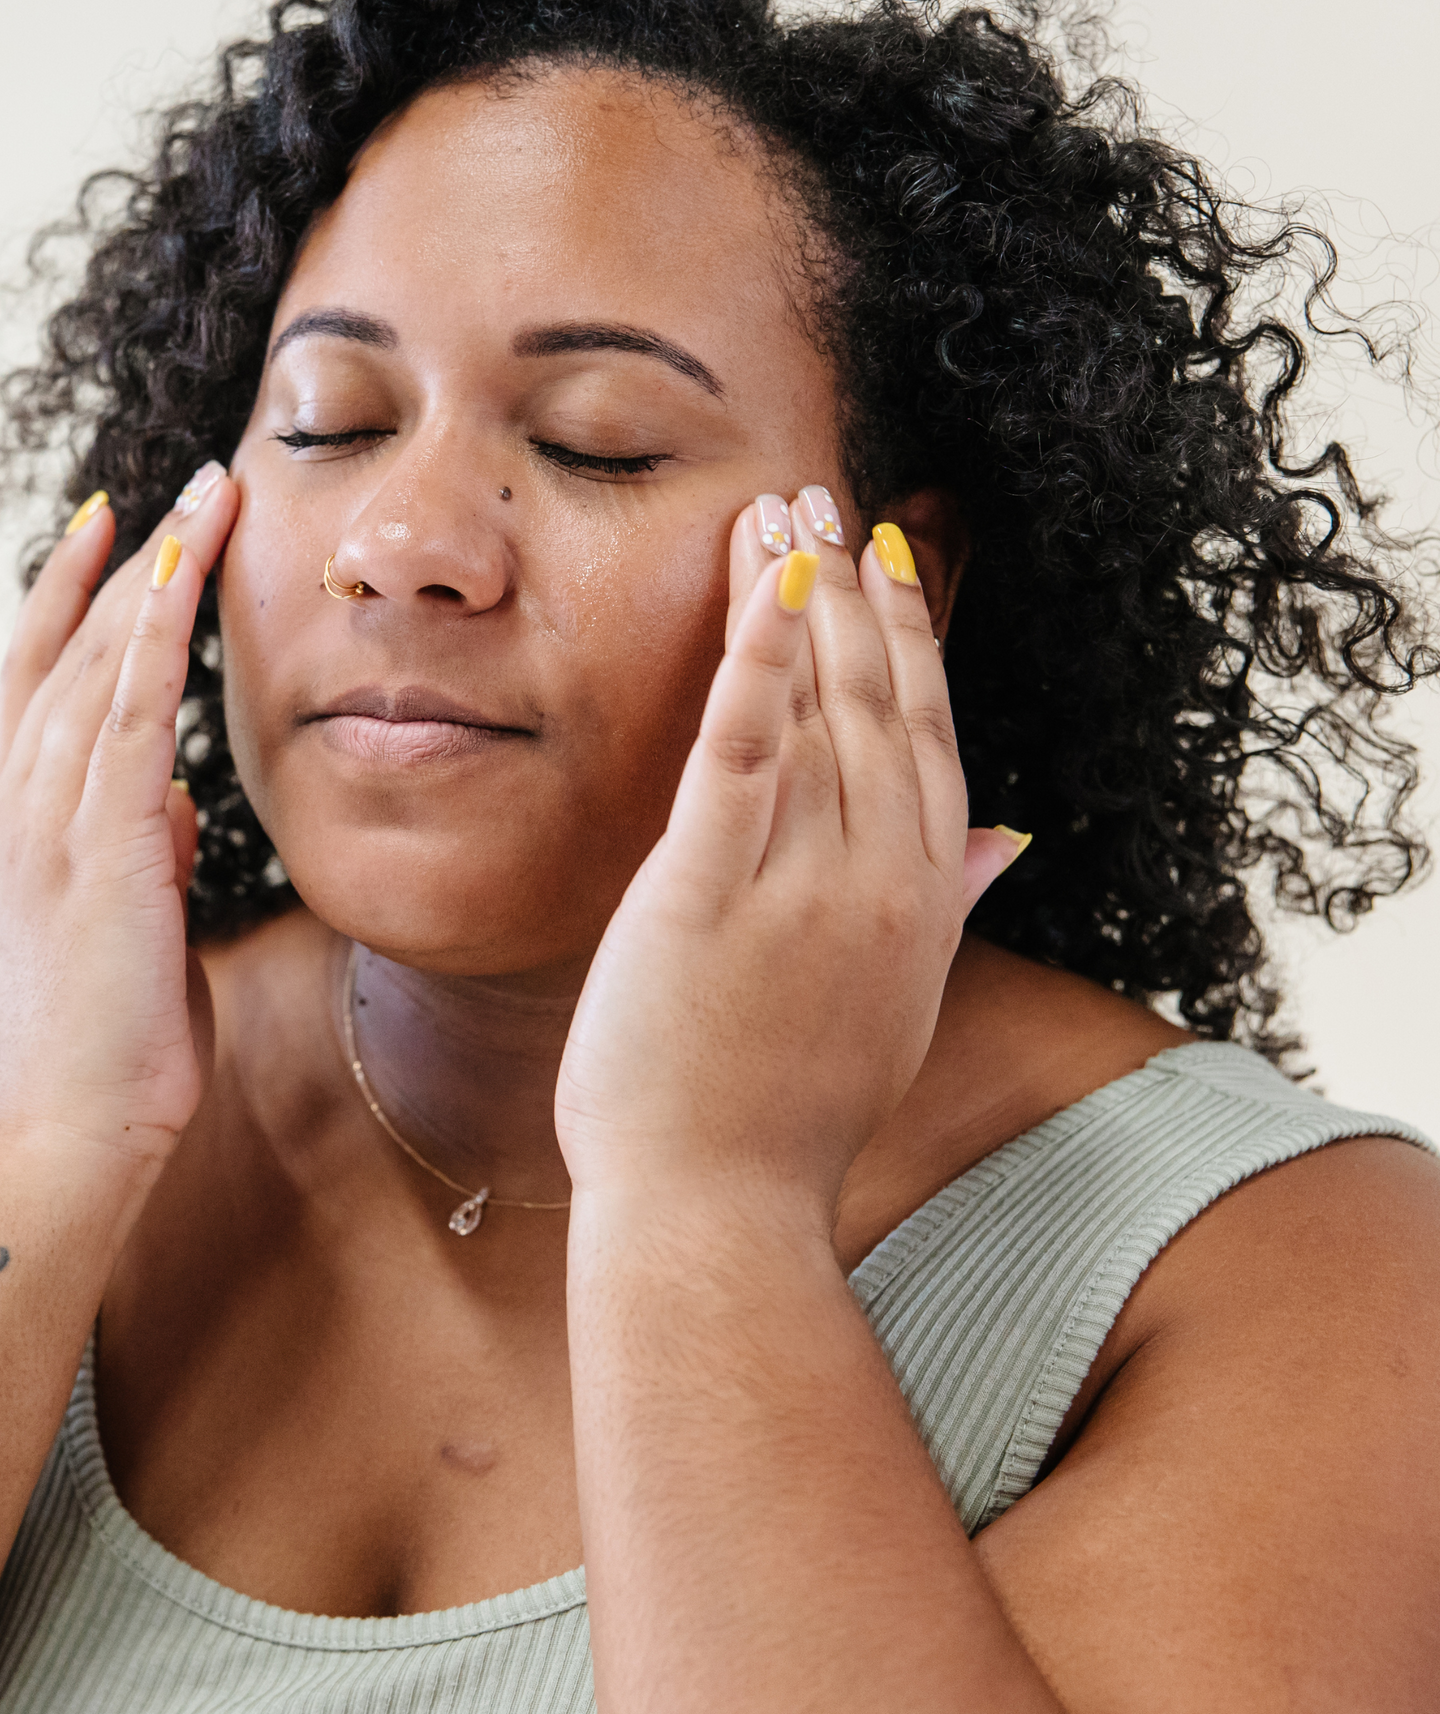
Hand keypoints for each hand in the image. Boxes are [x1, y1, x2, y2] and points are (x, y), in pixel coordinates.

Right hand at [0, 466, 237, 1181]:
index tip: (114, 523)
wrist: (71, 1133)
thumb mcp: (131, 923)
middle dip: (139, 558)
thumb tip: (178, 807)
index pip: (41, 675)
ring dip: (159, 575)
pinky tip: (187, 583)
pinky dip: (155, 643)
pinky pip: (130, 721)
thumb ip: (145, 853)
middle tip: (198, 480)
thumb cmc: (109, 1039)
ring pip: (100, 665)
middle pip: (73, 646)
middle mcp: (22, 804)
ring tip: (212, 498)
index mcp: (24, 819)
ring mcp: (50, 824)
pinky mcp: (100, 853)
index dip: (74, 592)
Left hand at [553, 491, 1026, 1216]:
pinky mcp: (704, 896)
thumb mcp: (893, 1012)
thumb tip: (1009, 839)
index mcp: (920, 908)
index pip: (933, 745)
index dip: (918, 644)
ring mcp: (800, 889)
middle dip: (859, 592)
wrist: (716, 1216)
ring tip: (790, 510)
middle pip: (883, 706)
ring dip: (806, 598)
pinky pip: (740, 756)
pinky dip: (753, 666)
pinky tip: (758, 588)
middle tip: (833, 497)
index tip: (896, 563)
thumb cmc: (784, 1120)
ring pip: (819, 713)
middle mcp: (879, 884)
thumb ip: (949, 912)